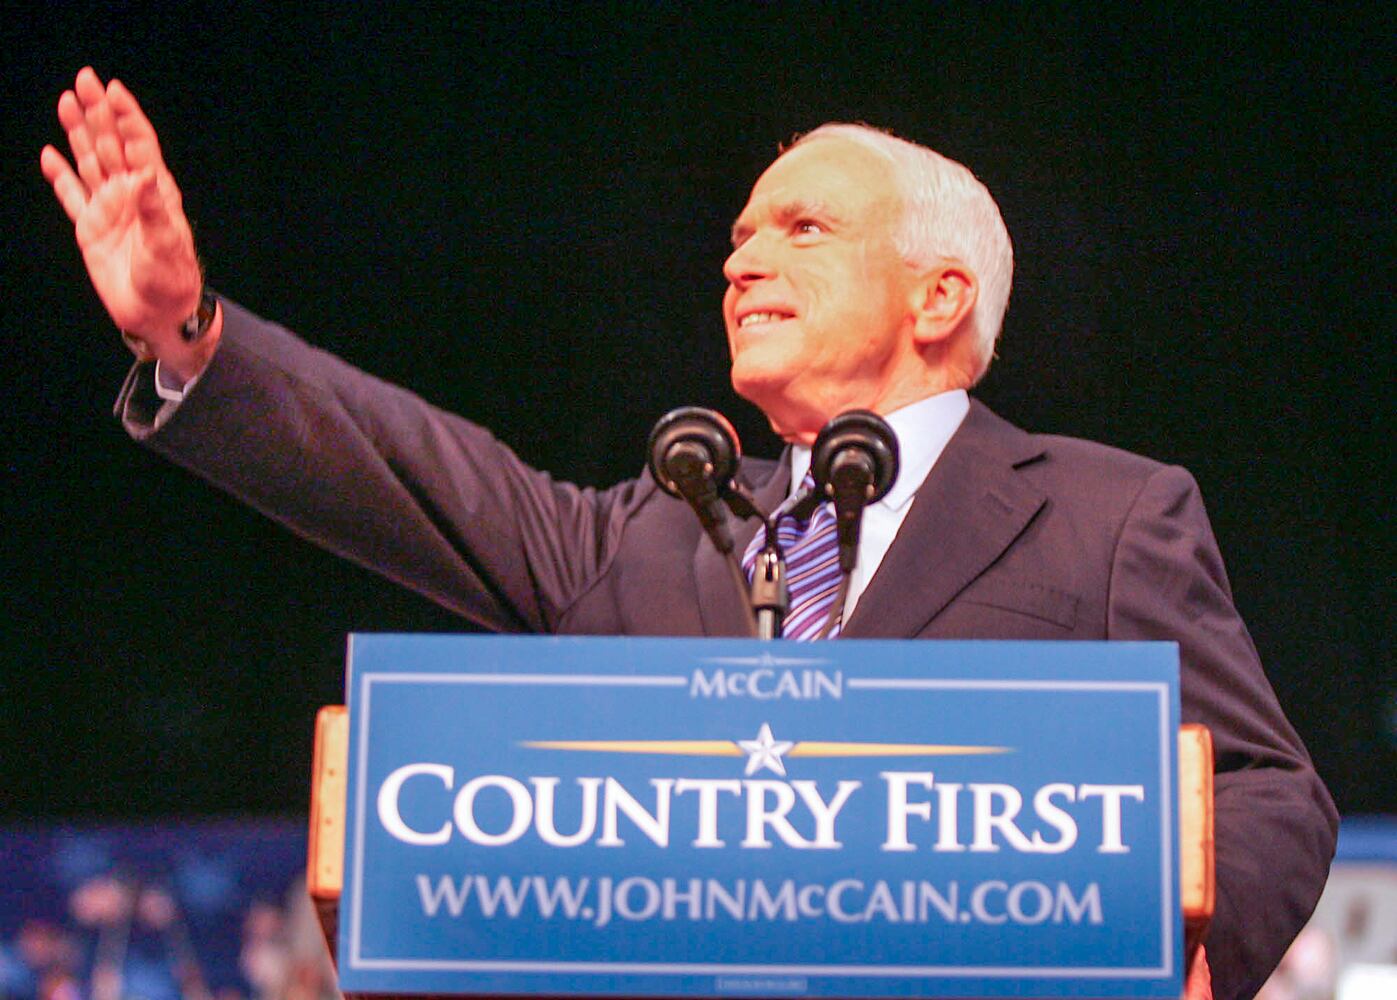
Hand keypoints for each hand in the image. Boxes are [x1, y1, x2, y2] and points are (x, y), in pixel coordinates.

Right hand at [40, 67, 214, 373]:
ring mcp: (109, 209)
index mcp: (154, 193)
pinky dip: (60, 176)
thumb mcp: (167, 245)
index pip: (139, 145)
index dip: (127, 116)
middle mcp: (130, 195)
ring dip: (77, 132)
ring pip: (89, 161)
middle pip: (110, 144)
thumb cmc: (172, 281)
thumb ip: (153, 209)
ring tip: (66, 101)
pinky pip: (71, 196)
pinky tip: (50, 154)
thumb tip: (145, 172)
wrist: (159, 314)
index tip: (114, 89)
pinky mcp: (91, 229)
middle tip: (85, 78)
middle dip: (98, 111)